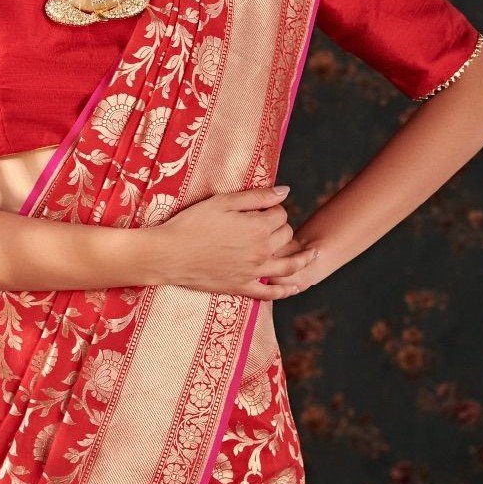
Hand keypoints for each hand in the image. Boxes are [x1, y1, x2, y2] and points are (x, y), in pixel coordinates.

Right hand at [150, 184, 320, 299]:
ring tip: (314, 254)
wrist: (168, 255)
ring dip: (303, 259)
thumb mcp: (223, 202)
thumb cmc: (191, 224)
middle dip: (282, 228)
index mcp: (258, 227)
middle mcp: (261, 251)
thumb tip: (285, 191)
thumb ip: (257, 197)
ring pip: (288, 266)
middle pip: (285, 237)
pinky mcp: (241, 288)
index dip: (273, 209)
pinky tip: (295, 287)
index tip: (262, 208)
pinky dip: (285, 290)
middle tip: (268, 224)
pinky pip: (270, 292)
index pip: (280, 215)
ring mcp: (253, 272)